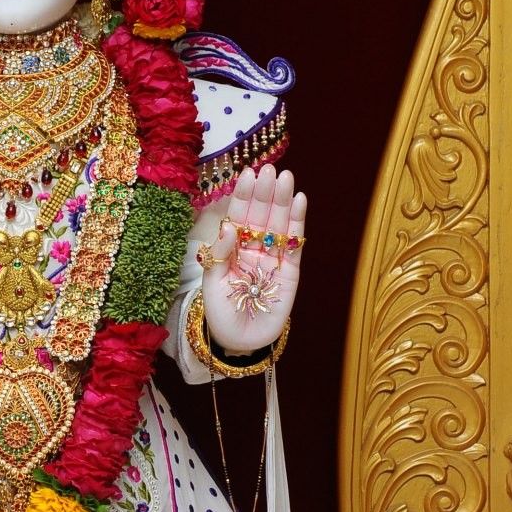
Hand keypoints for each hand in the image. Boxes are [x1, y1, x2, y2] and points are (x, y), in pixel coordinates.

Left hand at [200, 164, 305, 357]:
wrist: (240, 342)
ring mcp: (273, 258)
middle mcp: (253, 248)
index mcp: (232, 248)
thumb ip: (220, 255)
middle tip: (271, 169)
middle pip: (261, 215)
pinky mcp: (291, 271)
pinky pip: (294, 244)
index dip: (243, 196)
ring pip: (279, 224)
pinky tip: (299, 201)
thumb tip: (228, 227)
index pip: (238, 216)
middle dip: (265, 192)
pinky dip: (298, 223)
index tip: (248, 174)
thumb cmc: (221, 313)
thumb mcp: (212, 284)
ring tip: (286, 178)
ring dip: (282, 200)